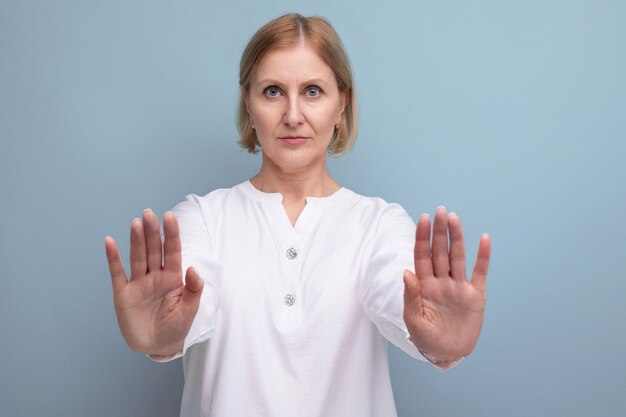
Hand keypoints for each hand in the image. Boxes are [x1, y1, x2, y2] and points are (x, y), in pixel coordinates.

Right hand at [105, 209, 202, 355]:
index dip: (171, 234)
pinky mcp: (123, 293)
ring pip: (137, 257)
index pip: (172, 251)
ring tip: (137, 223)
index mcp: (173, 277)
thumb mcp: (189, 311)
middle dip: (152, 232)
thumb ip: (194, 290)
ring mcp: (138, 283)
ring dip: (136, 240)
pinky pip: (117, 273)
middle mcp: (155, 276)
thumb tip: (193, 268)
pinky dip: (113, 258)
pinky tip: (110, 242)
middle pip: (153, 249)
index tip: (169, 216)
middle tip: (149, 213)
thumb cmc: (176, 327)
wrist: (156, 346)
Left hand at [403, 206, 490, 361]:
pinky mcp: (475, 295)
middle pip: (440, 251)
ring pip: (457, 257)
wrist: (447, 354)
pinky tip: (485, 239)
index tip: (424, 219)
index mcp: (424, 285)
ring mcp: (458, 286)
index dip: (422, 237)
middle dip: (439, 232)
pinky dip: (483, 256)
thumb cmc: (426, 338)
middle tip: (441, 211)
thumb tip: (406, 272)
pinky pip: (480, 272)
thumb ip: (410, 296)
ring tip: (454, 218)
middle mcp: (441, 281)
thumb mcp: (414, 320)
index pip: (422, 256)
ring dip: (457, 238)